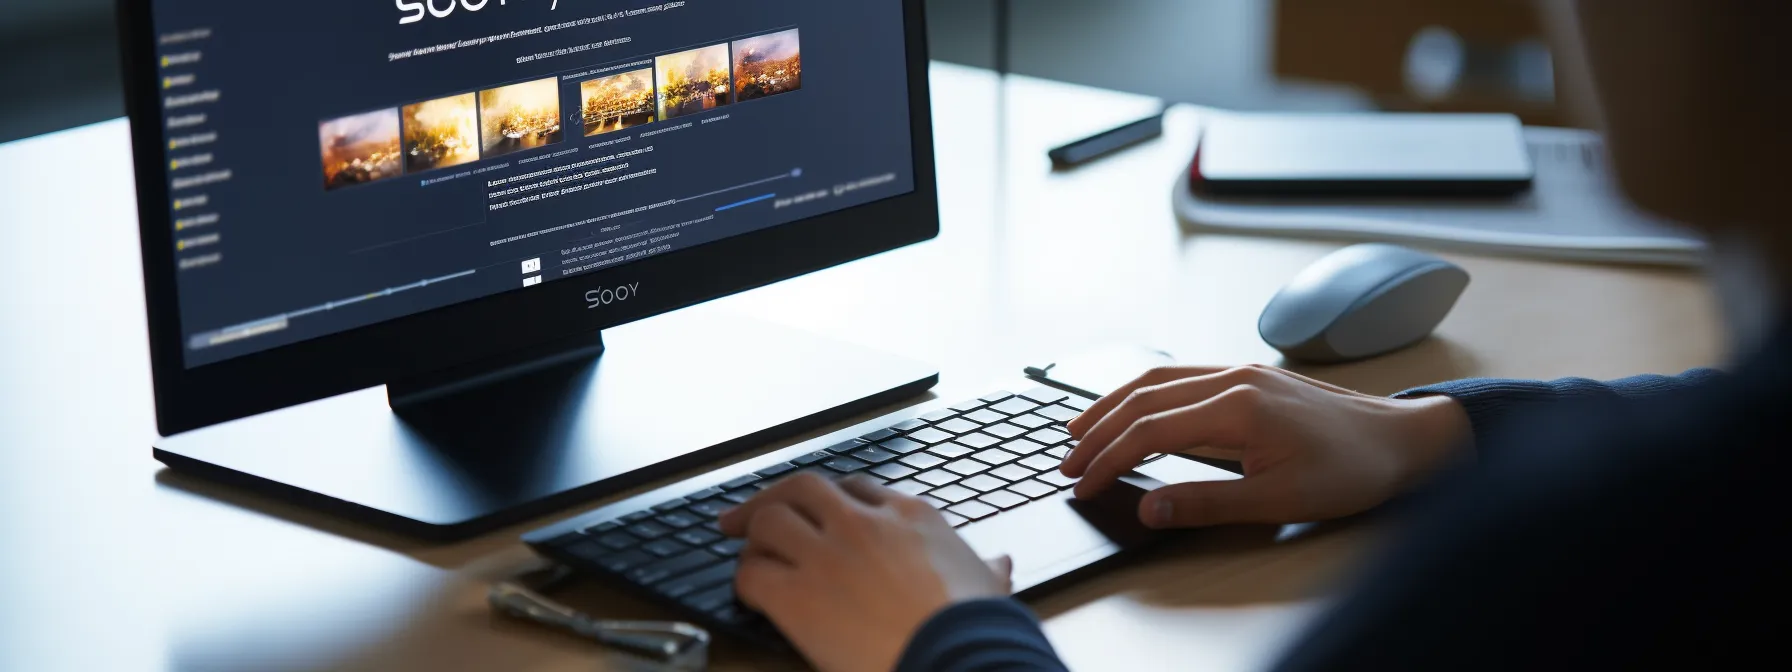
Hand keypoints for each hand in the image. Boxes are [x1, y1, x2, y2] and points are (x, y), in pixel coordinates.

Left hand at [719, 473, 1012, 671]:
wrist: (957, 656)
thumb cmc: (976, 626)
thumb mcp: (988, 585)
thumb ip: (986, 569)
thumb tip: (999, 565)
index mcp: (910, 515)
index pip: (858, 489)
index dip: (831, 501)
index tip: (819, 514)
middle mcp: (863, 523)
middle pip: (804, 487)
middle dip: (774, 497)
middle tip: (747, 515)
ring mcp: (827, 555)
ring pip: (770, 519)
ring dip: (754, 536)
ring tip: (747, 553)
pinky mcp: (798, 595)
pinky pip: (752, 573)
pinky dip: (745, 580)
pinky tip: (751, 594)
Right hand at [1063, 365, 1470, 527]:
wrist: (1405, 440)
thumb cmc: (1351, 471)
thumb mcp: (1279, 501)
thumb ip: (1206, 503)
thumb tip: (1148, 509)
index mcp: (1237, 406)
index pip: (1149, 430)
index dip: (1107, 459)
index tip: (1080, 484)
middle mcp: (1234, 377)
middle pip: (1143, 396)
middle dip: (1097, 429)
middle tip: (1066, 460)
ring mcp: (1243, 371)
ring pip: (1159, 378)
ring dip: (1114, 403)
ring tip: (1081, 429)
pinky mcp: (1252, 376)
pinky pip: (1182, 375)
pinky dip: (1146, 392)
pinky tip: (1136, 408)